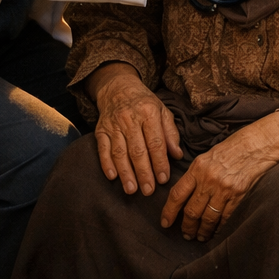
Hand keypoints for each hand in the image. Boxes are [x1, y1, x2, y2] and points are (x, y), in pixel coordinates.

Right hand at [90, 64, 180, 196]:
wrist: (118, 88)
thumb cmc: (145, 103)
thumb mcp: (163, 111)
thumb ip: (171, 133)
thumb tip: (177, 155)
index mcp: (149, 114)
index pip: (156, 142)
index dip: (160, 162)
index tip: (163, 179)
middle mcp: (131, 120)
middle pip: (138, 150)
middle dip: (144, 173)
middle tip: (148, 190)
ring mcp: (114, 126)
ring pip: (120, 153)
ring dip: (126, 173)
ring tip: (132, 189)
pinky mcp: (100, 131)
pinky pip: (103, 150)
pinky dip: (107, 164)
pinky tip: (113, 177)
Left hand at [160, 112, 278, 240]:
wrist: (261, 142)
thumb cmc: (236, 145)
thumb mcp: (210, 154)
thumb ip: (197, 173)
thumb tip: (187, 193)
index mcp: (198, 167)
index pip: (177, 195)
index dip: (168, 212)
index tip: (165, 223)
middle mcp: (209, 179)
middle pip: (191, 211)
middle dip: (187, 227)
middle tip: (186, 234)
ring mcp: (224, 188)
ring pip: (207, 218)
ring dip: (203, 231)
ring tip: (201, 236)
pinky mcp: (239, 194)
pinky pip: (225, 217)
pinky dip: (220, 226)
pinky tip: (217, 230)